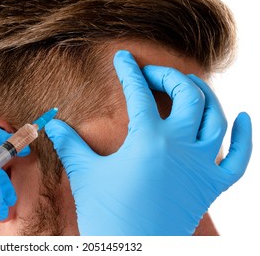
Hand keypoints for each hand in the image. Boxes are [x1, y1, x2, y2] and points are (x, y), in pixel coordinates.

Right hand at [45, 50, 251, 234]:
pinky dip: (244, 137)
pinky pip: (239, 158)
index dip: (128, 70)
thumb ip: (70, 143)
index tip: (123, 57)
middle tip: (152, 74)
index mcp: (148, 140)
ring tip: (188, 88)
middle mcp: (180, 146)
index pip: (138, 92)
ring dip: (204, 96)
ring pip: (216, 118)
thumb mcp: (85, 174)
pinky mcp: (212, 186)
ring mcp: (201, 166)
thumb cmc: (107, 214)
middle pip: (188, 94)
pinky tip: (242, 118)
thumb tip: (52, 123)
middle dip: (169, 76)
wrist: (132, 251)